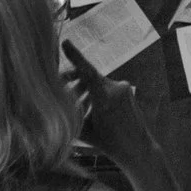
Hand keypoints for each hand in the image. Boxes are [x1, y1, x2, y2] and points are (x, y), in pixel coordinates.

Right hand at [64, 41, 146, 160]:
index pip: (88, 72)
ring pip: (95, 83)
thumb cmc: (110, 143)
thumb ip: (71, 114)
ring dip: (83, 90)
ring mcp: (124, 88)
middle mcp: (117, 88)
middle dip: (71, 81)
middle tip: (57, 87)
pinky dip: (94, 94)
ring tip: (76, 107)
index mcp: (106, 97)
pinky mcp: (127, 90)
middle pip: (87, 77)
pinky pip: (105, 87)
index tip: (65, 42)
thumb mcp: (84, 130)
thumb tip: (52, 106)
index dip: (75, 57)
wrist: (138, 148)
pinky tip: (89, 108)